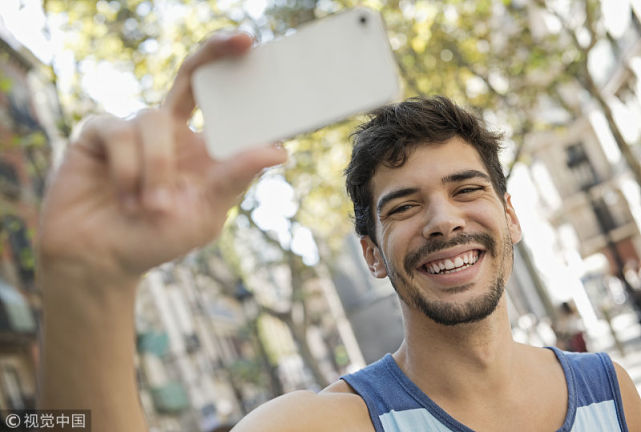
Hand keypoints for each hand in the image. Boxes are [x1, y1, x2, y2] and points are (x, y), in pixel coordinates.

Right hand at [38, 33, 286, 282]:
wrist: (100, 260)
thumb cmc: (156, 238)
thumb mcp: (205, 212)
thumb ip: (234, 178)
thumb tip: (279, 151)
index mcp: (198, 148)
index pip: (220, 102)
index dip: (236, 76)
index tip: (255, 46)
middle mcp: (168, 131)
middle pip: (191, 75)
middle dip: (215, 52)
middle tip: (242, 40)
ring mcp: (131, 129)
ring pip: (154, 119)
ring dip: (156, 169)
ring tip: (150, 209)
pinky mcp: (96, 133)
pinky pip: (118, 133)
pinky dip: (126, 170)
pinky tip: (123, 197)